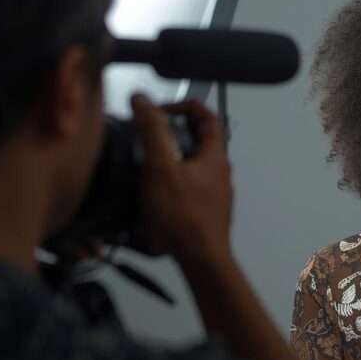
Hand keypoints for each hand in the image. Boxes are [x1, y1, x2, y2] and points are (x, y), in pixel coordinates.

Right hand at [130, 94, 232, 261]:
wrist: (200, 260)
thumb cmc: (182, 214)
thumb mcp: (161, 167)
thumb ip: (152, 131)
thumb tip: (142, 99)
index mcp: (215, 156)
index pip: (207, 116)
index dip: (182, 105)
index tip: (156, 111)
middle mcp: (220, 173)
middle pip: (197, 141)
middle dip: (170, 134)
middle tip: (144, 138)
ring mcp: (214, 195)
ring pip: (190, 167)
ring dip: (167, 161)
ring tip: (141, 165)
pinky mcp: (205, 213)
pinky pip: (186, 189)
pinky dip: (168, 184)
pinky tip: (149, 195)